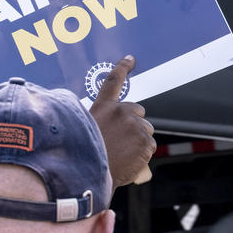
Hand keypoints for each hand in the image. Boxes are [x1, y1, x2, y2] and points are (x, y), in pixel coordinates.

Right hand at [89, 55, 155, 187]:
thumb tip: (109, 131)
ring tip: (122, 154)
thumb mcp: (82, 132)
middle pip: (139, 113)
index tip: (130, 59)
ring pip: (146, 131)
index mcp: (102, 108)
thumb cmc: (82, 157)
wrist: (87, 174)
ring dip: (139, 140)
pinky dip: (143, 154)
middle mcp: (120, 112)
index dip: (122, 68)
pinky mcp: (145, 140)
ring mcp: (134, 125)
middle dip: (134, 124)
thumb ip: (98, 125)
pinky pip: (150, 146)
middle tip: (121, 141)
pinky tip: (130, 160)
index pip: (112, 82)